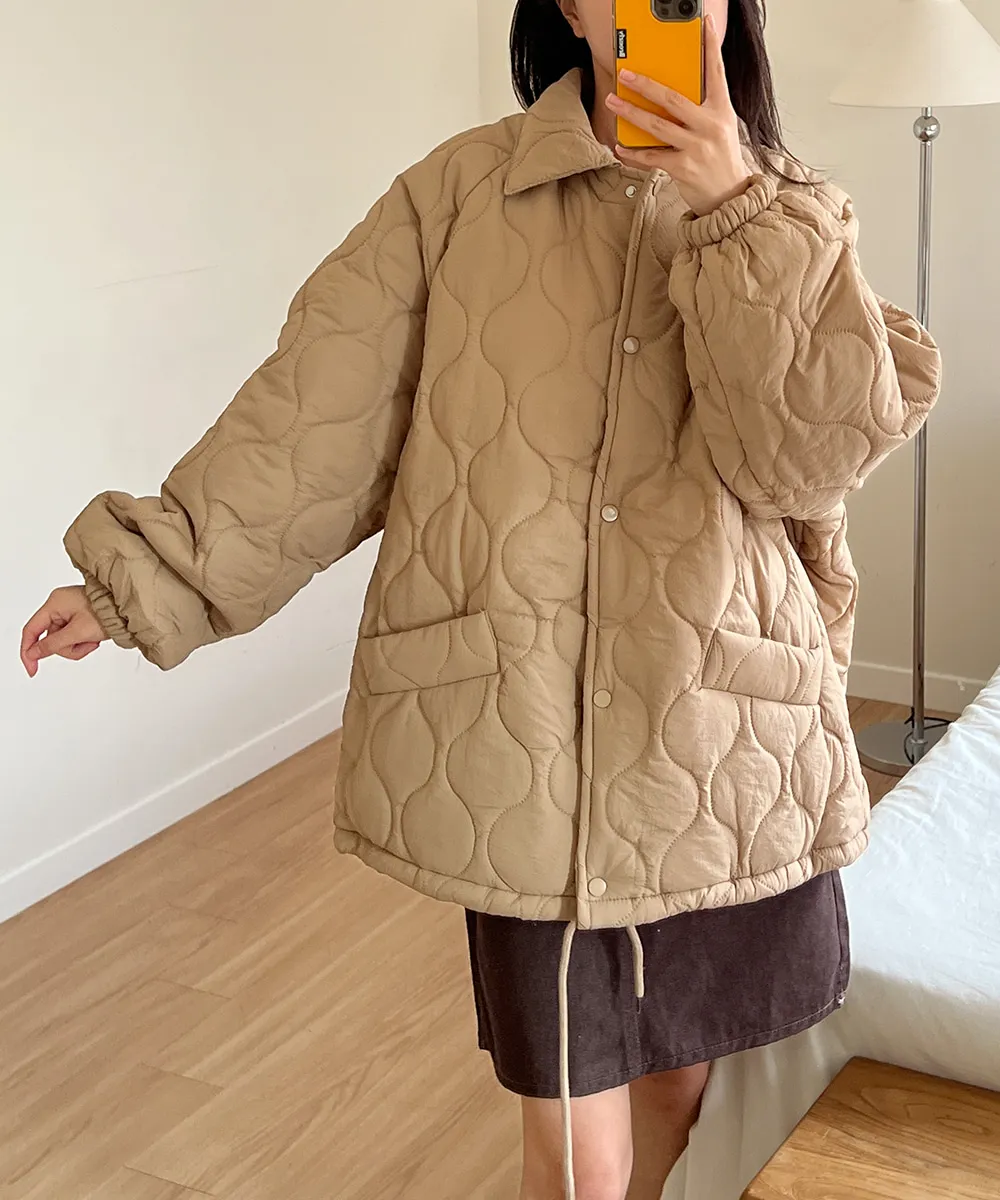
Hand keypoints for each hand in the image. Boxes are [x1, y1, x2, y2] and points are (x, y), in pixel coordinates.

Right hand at [20, 585, 106, 677]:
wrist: (129, 608)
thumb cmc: (108, 613)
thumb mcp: (78, 632)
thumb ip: (53, 644)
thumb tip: (33, 653)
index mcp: (54, 603)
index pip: (31, 630)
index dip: (28, 651)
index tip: (32, 669)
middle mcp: (59, 604)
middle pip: (50, 638)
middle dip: (67, 647)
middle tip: (85, 644)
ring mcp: (69, 611)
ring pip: (62, 640)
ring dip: (77, 646)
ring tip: (93, 641)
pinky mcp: (79, 617)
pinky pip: (72, 636)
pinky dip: (82, 641)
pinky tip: (94, 638)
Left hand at [606, 13, 752, 216]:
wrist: (729, 196)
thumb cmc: (720, 159)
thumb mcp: (720, 128)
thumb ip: (701, 110)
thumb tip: (671, 94)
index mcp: (721, 111)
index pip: (716, 72)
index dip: (711, 47)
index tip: (704, 24)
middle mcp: (710, 126)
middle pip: (673, 99)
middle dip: (645, 85)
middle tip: (626, 74)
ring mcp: (696, 147)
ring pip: (657, 126)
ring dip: (631, 113)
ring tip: (613, 102)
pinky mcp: (683, 168)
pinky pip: (651, 157)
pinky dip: (633, 152)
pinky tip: (619, 146)